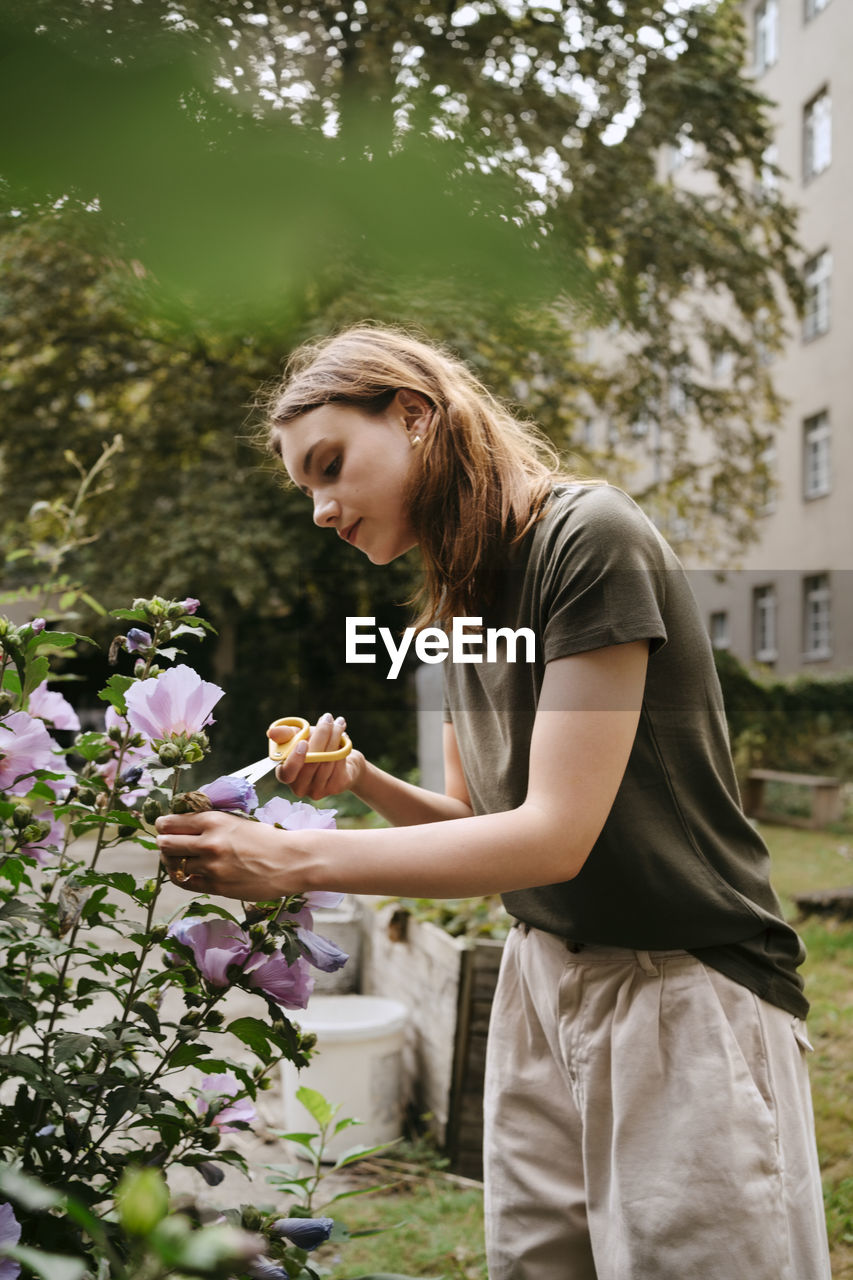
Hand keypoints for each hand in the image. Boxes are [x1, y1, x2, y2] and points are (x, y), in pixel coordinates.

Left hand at [156, 809, 291, 899]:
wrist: (290, 861)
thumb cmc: (266, 839)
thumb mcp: (236, 821)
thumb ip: (210, 824)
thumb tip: (182, 826)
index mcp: (213, 821)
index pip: (170, 823)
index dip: (163, 825)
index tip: (163, 828)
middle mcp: (208, 842)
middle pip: (165, 843)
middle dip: (163, 843)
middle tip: (166, 844)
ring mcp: (211, 866)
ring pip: (173, 864)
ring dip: (172, 862)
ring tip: (177, 859)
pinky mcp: (216, 886)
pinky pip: (186, 881)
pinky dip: (182, 876)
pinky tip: (186, 872)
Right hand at [271, 712, 363, 800]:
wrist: (340, 756)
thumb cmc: (314, 746)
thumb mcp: (299, 736)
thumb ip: (286, 734)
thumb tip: (271, 733)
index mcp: (286, 774)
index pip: (286, 774)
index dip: (294, 760)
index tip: (303, 741)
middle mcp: (300, 787)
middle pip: (311, 764)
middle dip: (321, 736)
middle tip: (327, 718)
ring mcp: (318, 790)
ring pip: (327, 761)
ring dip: (335, 737)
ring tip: (339, 722)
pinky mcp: (335, 787)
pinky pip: (339, 765)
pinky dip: (342, 748)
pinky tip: (344, 736)